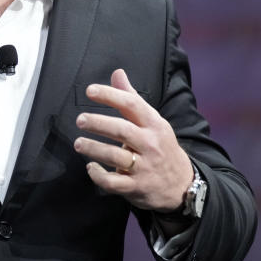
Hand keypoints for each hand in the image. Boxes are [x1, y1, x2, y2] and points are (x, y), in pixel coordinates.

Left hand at [73, 69, 191, 210]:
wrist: (181, 184)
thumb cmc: (160, 146)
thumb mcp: (152, 121)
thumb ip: (132, 98)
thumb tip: (117, 73)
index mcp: (154, 124)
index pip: (132, 104)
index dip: (110, 95)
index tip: (89, 91)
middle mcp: (150, 144)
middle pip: (122, 130)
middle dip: (98, 123)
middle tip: (80, 120)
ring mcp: (144, 167)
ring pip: (115, 156)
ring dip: (94, 149)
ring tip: (78, 143)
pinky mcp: (137, 187)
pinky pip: (113, 182)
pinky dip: (98, 175)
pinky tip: (90, 167)